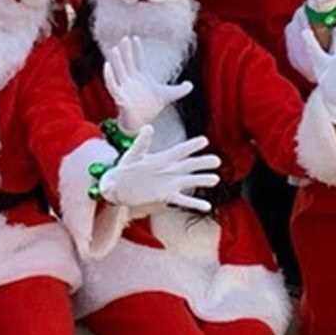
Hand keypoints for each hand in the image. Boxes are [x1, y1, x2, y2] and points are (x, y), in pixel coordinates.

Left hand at [98, 126, 220, 214]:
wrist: (118, 187)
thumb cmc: (124, 168)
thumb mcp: (132, 155)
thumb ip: (141, 143)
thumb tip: (148, 127)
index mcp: (161, 158)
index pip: (179, 150)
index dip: (191, 146)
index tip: (204, 140)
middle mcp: (168, 170)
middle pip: (188, 166)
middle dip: (202, 163)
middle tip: (217, 160)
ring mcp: (168, 183)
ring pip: (188, 182)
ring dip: (201, 180)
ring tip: (216, 179)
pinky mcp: (165, 196)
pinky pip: (182, 200)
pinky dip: (194, 204)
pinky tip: (206, 206)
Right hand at [103, 36, 191, 134]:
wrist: (143, 123)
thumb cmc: (151, 108)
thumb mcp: (169, 95)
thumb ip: (181, 89)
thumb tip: (190, 84)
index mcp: (141, 77)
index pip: (138, 60)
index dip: (137, 50)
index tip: (135, 38)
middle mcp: (131, 80)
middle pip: (127, 62)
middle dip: (126, 51)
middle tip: (124, 38)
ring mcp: (124, 88)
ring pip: (119, 71)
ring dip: (116, 61)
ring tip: (114, 49)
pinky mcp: (119, 97)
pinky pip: (112, 85)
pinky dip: (109, 76)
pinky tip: (106, 66)